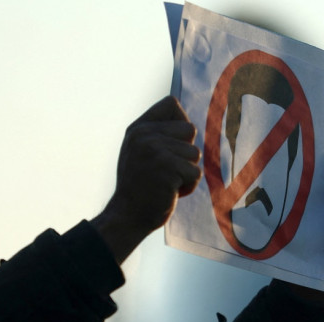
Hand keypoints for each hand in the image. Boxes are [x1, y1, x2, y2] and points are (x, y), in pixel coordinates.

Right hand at [91, 96, 200, 262]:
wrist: (127, 216)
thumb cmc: (140, 186)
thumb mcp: (142, 152)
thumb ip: (159, 135)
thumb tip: (189, 125)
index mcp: (138, 128)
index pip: (171, 104)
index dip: (179, 123)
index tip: (171, 144)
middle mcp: (144, 135)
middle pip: (189, 130)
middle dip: (185, 153)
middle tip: (166, 170)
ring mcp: (155, 150)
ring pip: (194, 153)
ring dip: (186, 172)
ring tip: (165, 182)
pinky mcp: (167, 168)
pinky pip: (195, 172)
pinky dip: (188, 186)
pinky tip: (169, 192)